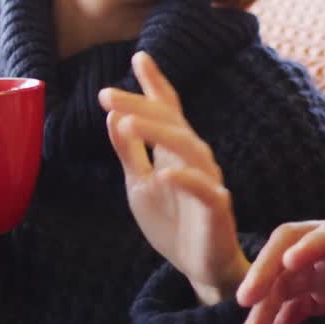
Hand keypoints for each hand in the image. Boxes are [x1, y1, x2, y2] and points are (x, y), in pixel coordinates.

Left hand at [100, 51, 248, 304]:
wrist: (201, 266)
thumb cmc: (172, 222)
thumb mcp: (139, 185)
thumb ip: (129, 153)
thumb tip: (113, 116)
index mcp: (176, 150)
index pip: (168, 109)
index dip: (154, 83)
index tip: (138, 57)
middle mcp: (195, 158)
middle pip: (172, 122)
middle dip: (140, 105)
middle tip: (107, 95)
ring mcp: (208, 180)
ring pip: (188, 148)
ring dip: (158, 134)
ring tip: (126, 125)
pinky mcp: (218, 208)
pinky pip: (204, 189)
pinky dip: (185, 180)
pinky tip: (162, 174)